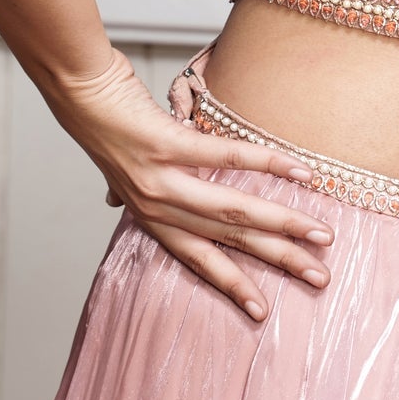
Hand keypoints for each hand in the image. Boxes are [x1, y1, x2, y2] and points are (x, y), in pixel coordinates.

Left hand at [49, 48, 333, 321]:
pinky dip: (267, 163)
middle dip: (277, 260)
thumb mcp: (111, 169)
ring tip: (320, 233)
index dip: (231, 285)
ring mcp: (161, 178)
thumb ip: (122, 190)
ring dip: (283, 223)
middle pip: (227, 241)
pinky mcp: (168, 144)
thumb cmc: (102, 121)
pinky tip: (298, 170)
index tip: (262, 312)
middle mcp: (156, 205)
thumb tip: (113, 202)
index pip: (197, 260)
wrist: (78, 87)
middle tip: (319, 278)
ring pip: (233, 210)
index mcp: (150, 215)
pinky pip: (226, 157)